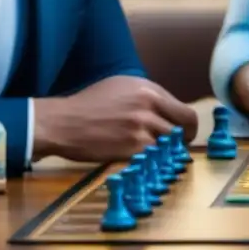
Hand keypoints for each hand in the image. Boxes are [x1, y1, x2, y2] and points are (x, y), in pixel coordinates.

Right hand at [33, 76, 197, 161]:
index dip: (187, 126)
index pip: (184, 110)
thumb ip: (147, 97)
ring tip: (158, 156)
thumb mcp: (121, 87)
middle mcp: (149, 103)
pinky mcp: (132, 145)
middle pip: (185, 125)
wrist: (62, 122)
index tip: (183, 134)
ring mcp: (142, 124)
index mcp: (148, 88)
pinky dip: (152, 161)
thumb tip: (166, 110)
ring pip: (171, 143)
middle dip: (185, 139)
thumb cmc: (88, 105)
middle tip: (178, 149)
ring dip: (168, 152)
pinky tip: (144, 162)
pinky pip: (154, 156)